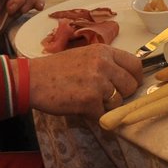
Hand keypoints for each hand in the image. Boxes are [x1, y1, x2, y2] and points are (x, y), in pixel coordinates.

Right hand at [27, 44, 144, 116]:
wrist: (32, 80)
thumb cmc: (55, 69)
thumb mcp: (85, 55)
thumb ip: (106, 63)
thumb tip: (126, 78)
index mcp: (104, 51)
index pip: (135, 64)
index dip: (135, 78)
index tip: (129, 85)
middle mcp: (104, 64)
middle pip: (131, 85)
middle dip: (122, 95)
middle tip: (106, 97)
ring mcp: (98, 83)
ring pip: (118, 102)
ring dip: (107, 106)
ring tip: (89, 101)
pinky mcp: (89, 101)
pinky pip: (103, 115)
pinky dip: (94, 116)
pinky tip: (82, 109)